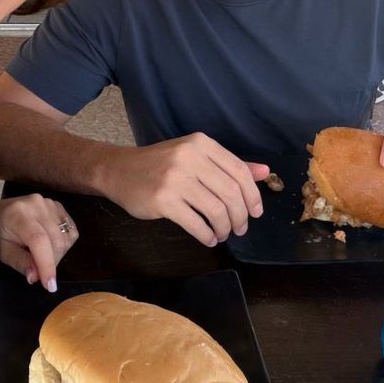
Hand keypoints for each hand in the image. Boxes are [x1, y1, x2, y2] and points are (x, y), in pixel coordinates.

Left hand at [0, 194, 78, 293]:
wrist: (0, 213)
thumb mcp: (3, 251)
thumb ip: (20, 262)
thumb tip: (36, 277)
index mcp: (19, 214)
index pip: (39, 240)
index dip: (46, 264)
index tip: (50, 285)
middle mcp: (37, 204)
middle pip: (55, 241)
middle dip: (51, 263)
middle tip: (40, 273)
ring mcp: (50, 203)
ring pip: (65, 238)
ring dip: (57, 255)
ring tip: (42, 257)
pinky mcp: (58, 207)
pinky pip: (71, 230)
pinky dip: (64, 244)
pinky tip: (52, 246)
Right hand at [102, 133, 270, 246]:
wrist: (118, 170)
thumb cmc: (159, 164)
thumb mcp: (194, 156)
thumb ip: (228, 164)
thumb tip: (265, 172)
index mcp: (201, 144)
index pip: (239, 171)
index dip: (253, 195)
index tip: (256, 212)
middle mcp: (189, 158)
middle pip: (230, 192)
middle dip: (240, 216)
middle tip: (240, 228)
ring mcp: (175, 179)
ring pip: (216, 210)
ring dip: (224, 227)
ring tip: (223, 234)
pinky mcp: (163, 200)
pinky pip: (195, 223)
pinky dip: (207, 235)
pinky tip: (208, 238)